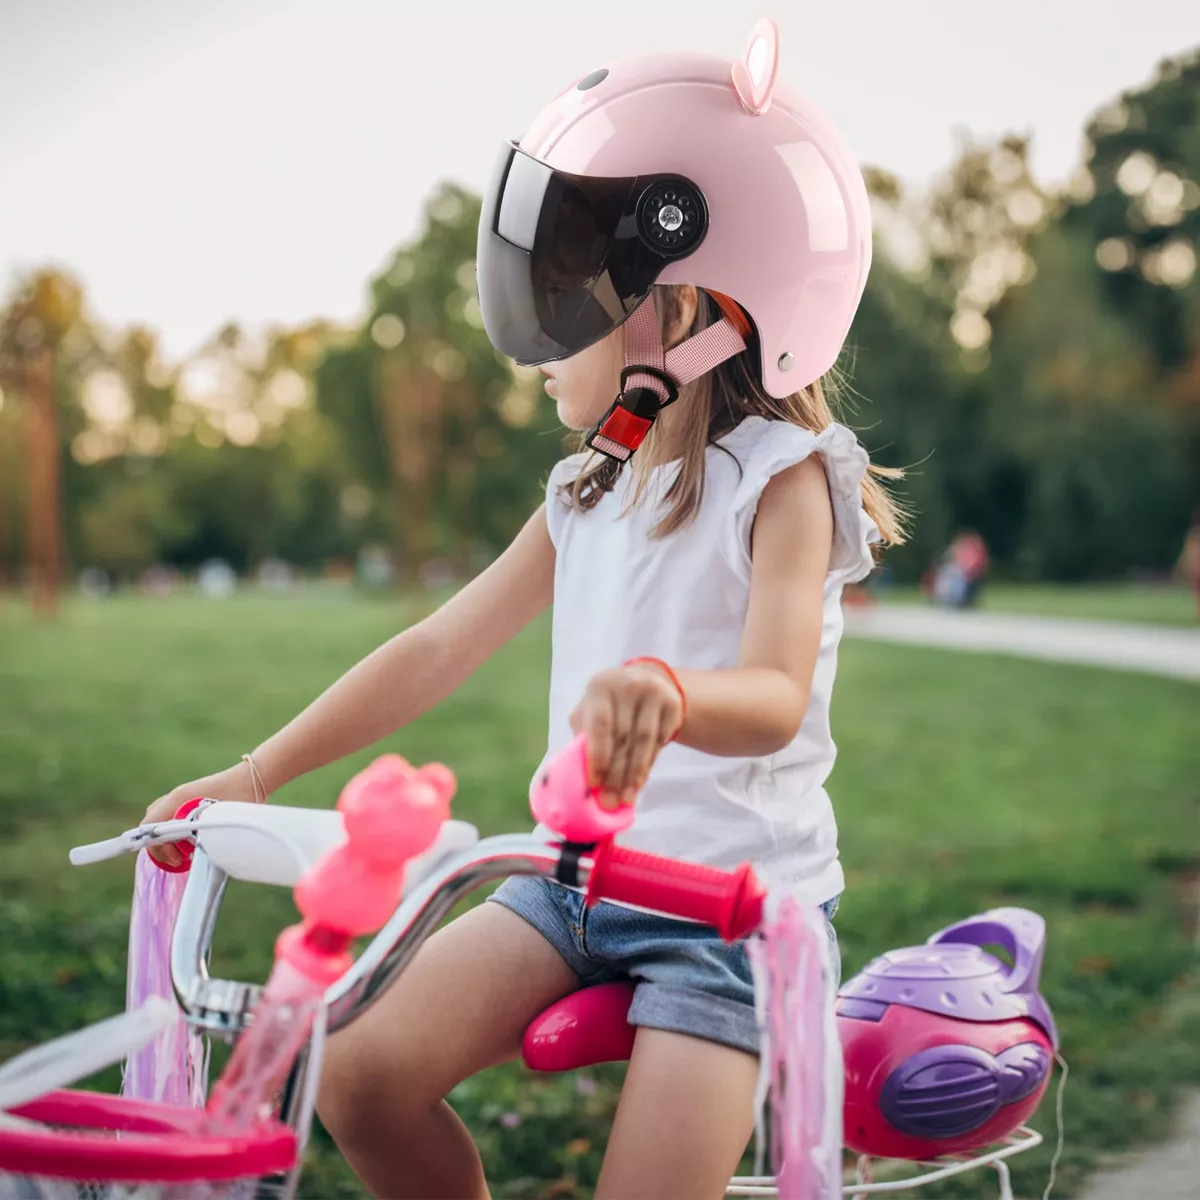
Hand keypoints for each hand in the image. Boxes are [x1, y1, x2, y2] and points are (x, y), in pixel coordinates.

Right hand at [142, 761, 261, 867]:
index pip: (149, 825)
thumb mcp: (221, 820)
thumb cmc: (241, 796)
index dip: (154, 847)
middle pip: (152, 825)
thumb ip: (204, 837)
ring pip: (162, 822)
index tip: (175, 859)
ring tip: (187, 853)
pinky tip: (193, 842)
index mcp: (178, 798)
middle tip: (181, 859)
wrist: (254, 778)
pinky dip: (176, 833)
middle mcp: (175, 796)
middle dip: (162, 847)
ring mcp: (181, 798)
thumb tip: (195, 858)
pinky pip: (172, 818)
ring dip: (169, 840)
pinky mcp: (190, 801)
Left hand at [569, 663, 682, 806]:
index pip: (600, 725)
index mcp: (600, 686)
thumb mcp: (591, 711)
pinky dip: (647, 766)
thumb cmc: (609, 704)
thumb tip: (582, 778)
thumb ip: (584, 737)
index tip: (594, 784)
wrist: (646, 680)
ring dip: (633, 775)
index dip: (597, 756)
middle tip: (609, 801)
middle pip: (622, 737)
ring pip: (643, 743)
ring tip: (626, 798)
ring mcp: (654, 693)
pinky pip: (659, 743)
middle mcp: (628, 686)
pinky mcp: (673, 705)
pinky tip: (639, 783)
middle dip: (615, 774)